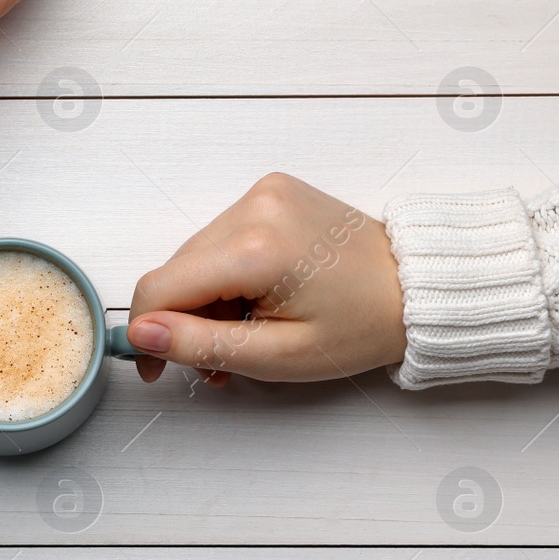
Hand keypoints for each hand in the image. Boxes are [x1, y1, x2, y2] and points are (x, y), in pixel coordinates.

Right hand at [127, 174, 407, 384]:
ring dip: (205, 298)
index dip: (146, 332)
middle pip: (177, 271)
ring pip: (196, 256)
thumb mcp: (277, 355)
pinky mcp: (271, 190)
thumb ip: (200, 344)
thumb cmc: (360, 326)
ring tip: (244, 331)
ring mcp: (262, 192)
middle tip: (218, 362)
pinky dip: (226, 273)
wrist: (419, 287)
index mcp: (255, 248)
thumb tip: (139, 334)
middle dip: (184, 319)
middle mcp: (254, 206)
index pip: (161, 286)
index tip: (155, 368)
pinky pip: (221, 237)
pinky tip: (254, 297)